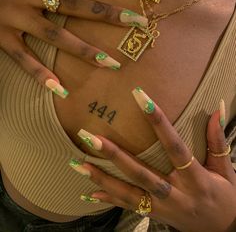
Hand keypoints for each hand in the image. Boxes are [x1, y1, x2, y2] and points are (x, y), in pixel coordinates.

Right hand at [0, 0, 144, 92]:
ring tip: (111, 63)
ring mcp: (15, 18)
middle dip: (107, 13)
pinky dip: (40, 74)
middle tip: (138, 22)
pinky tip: (61, 89)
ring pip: (56, 35)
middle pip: (75, 4)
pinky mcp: (2, 38)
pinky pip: (23, 58)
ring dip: (85, 50)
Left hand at [72, 89, 235, 231]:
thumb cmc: (226, 197)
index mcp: (196, 179)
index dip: (159, 123)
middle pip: (142, 173)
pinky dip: (109, 198)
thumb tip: (218, 108)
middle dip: (116, 155)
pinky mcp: (154, 216)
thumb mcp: (226, 170)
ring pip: (129, 193)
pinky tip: (88, 191)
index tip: (141, 99)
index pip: (175, 147)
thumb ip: (218, 140)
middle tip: (92, 137)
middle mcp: (177, 195)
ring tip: (79, 164)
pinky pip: (128, 208)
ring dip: (103, 178)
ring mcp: (163, 209)